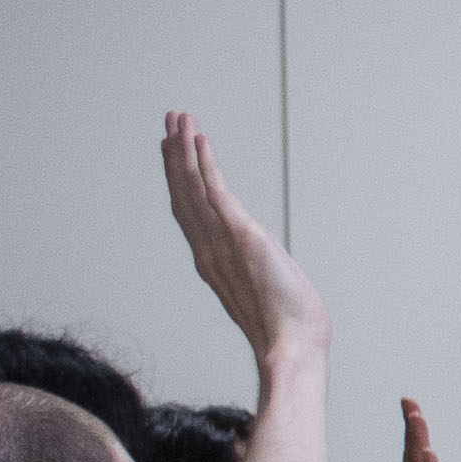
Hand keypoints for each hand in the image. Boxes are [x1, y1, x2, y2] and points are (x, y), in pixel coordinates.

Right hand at [157, 110, 324, 370]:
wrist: (292, 343)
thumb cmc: (284, 322)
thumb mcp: (261, 286)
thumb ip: (250, 268)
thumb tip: (253, 255)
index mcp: (210, 258)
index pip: (188, 208)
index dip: (178, 176)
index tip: (173, 148)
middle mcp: (207, 247)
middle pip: (183, 191)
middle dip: (175, 153)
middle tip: (169, 119)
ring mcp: (220, 241)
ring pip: (194, 186)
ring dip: (186, 149)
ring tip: (179, 118)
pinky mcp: (241, 236)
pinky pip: (216, 193)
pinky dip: (206, 165)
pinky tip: (200, 141)